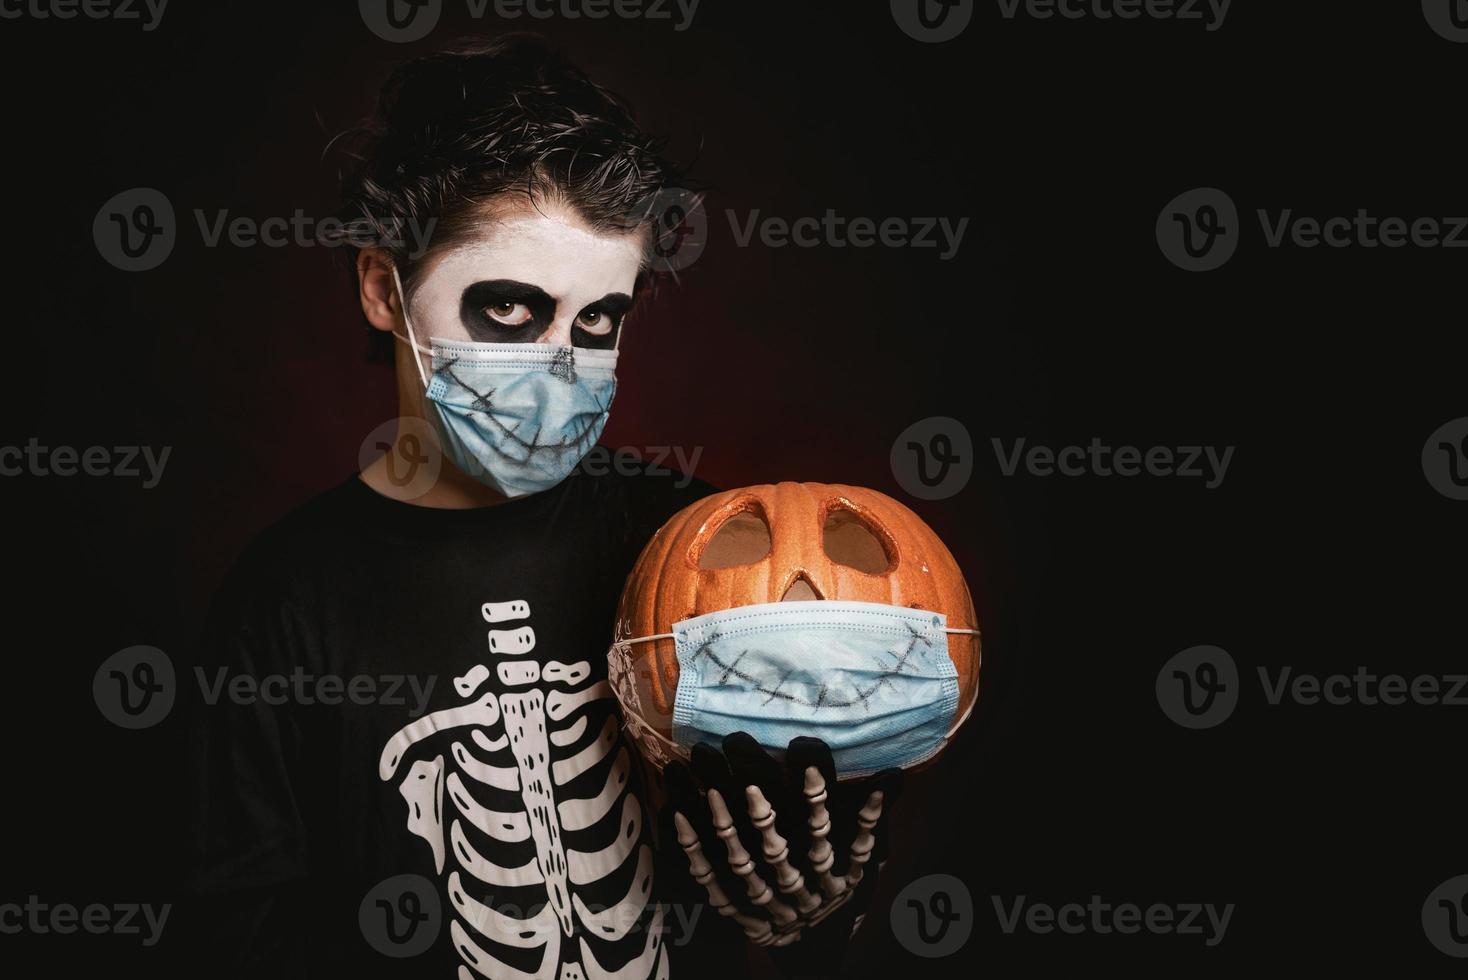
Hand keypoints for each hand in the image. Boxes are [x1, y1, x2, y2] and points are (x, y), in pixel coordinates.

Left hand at [660, 733, 901, 970]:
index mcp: (833, 880)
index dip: (817, 800)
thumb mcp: (863, 863)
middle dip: (762, 811)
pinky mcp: (741, 916)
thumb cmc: (839, 894)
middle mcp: (800, 895)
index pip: (824, 835)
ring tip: (710, 788)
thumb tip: (891, 777)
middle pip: (778, 851)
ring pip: (744, 867)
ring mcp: (770, 908)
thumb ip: (871, 823)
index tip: (806, 760)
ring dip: (726, 829)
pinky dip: (695, 854)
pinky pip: (714, 885)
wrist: (817, 951)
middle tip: (742, 765)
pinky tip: (678, 818)